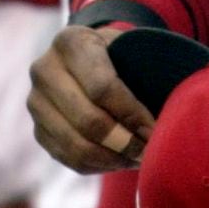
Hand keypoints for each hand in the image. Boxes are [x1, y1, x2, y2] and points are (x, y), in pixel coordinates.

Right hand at [27, 25, 157, 173]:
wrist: (86, 59)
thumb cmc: (119, 53)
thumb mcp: (131, 46)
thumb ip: (148, 67)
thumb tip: (173, 109)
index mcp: (70, 42)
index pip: (102, 87)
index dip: (132, 114)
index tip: (155, 129)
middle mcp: (44, 70)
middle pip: (88, 120)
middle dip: (124, 141)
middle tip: (150, 151)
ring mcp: (35, 102)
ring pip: (76, 145)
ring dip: (113, 158)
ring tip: (139, 158)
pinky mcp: (37, 131)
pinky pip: (69, 158)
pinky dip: (99, 165)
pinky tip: (121, 160)